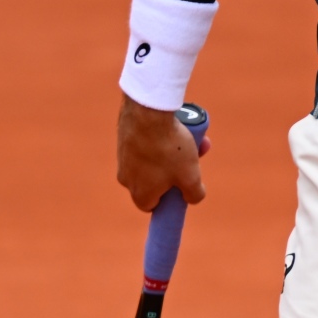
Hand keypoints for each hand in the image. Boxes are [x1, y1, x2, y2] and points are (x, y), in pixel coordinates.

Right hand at [116, 94, 208, 212]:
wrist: (147, 112)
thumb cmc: (168, 148)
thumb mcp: (191, 176)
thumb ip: (194, 194)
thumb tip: (193, 197)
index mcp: (139, 193)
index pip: (152, 205)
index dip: (168, 199)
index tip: (181, 188)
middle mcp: (126, 178)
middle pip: (155, 180)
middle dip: (177, 171)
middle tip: (193, 158)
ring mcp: (123, 157)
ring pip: (153, 159)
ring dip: (173, 152)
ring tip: (192, 137)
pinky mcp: (123, 137)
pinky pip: (145, 142)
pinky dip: (160, 137)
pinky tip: (176, 125)